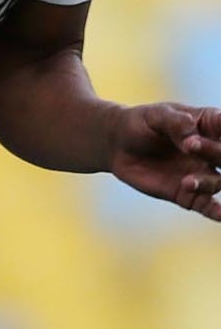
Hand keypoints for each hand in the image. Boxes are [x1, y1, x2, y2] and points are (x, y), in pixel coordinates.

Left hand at [108, 102, 220, 218]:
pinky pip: (206, 205)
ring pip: (217, 182)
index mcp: (210, 126)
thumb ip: (177, 123)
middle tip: (191, 146)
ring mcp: (201, 173)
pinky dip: (216, 211)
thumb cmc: (141, 124)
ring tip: (187, 182)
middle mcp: (211, 152)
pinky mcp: (187, 193)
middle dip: (215, 152)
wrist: (118, 145)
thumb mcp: (157, 116)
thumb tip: (192, 140)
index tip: (199, 137)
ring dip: (207, 183)